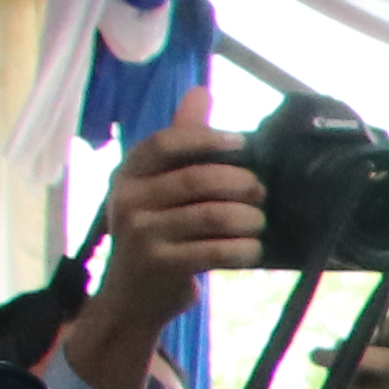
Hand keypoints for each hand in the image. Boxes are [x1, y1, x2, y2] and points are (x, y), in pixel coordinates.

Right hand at [100, 118, 268, 291]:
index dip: (208, 139)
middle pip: (199, 180)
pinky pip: (216, 251)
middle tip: (260, 192)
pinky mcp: (160, 264)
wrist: (132, 296)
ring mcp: (141, 233)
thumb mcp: (158, 186)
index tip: (242, 144)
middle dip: (242, 184)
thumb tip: (201, 91)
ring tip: (258, 222)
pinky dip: (244, 249)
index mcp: (128, 173)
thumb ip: (180, 142)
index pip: (166, 142)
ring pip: (214, 216)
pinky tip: (252, 249)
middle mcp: (127, 199)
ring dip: (249, 219)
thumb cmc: (156, 232)